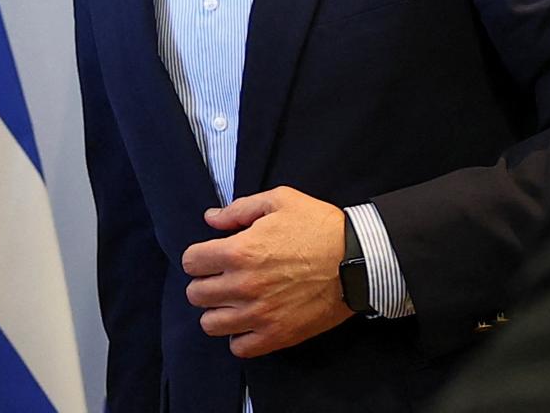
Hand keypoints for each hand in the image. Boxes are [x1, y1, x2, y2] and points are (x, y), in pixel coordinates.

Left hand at [180, 186, 352, 358]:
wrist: (359, 260)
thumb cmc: (319, 226)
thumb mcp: (279, 201)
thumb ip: (239, 209)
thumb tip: (211, 219)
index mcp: (239, 251)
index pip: (190, 262)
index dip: (199, 257)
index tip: (211, 257)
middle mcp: (243, 285)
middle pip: (195, 294)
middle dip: (204, 283)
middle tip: (221, 279)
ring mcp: (260, 314)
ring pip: (211, 324)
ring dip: (218, 312)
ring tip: (233, 302)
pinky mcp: (279, 335)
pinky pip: (240, 348)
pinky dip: (239, 337)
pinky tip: (250, 322)